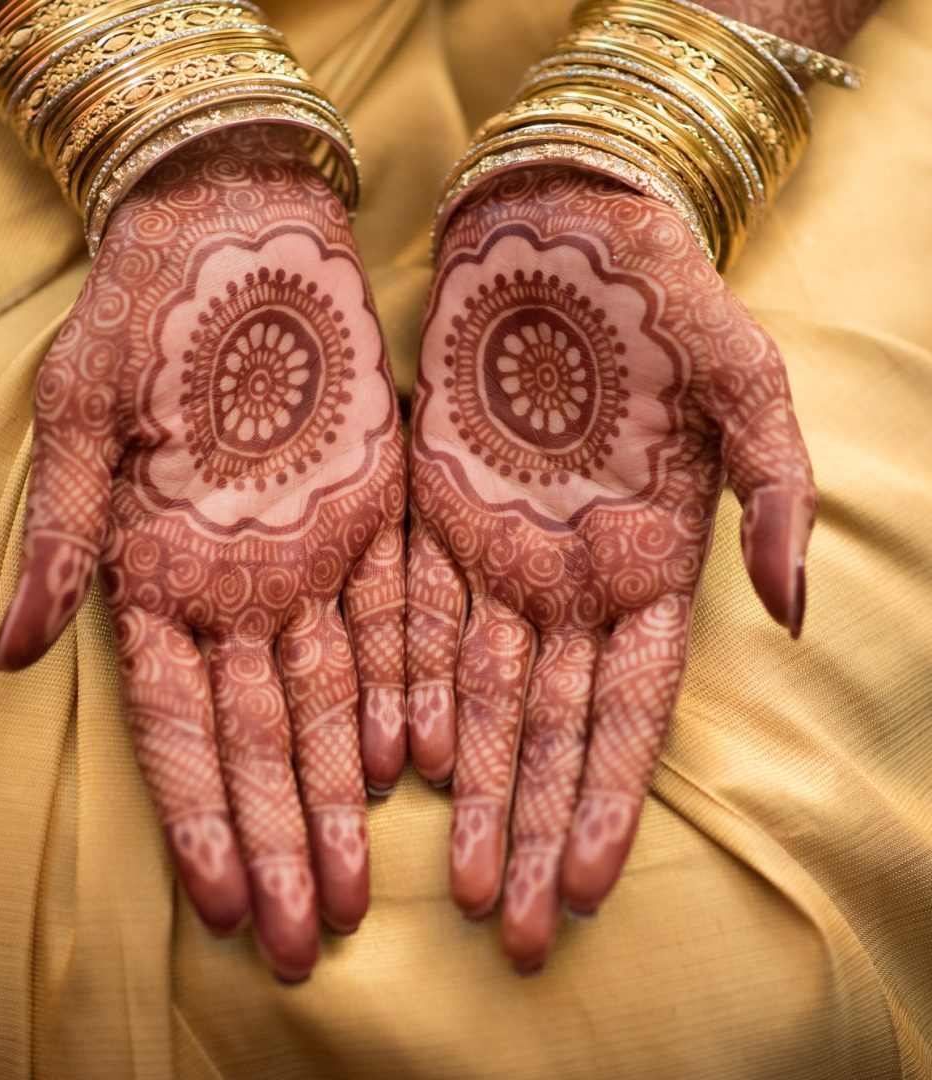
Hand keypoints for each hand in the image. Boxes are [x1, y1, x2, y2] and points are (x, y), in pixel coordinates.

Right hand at [0, 125, 405, 981]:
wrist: (235, 228)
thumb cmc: (141, 311)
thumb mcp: (81, 411)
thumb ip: (67, 533)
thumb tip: (14, 650)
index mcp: (158, 572)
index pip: (179, 723)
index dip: (201, 814)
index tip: (225, 901)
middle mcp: (238, 584)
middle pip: (263, 735)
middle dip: (283, 834)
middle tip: (310, 935)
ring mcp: (310, 555)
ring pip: (331, 696)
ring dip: (343, 789)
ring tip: (359, 883)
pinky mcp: (374, 512)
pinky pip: (393, 613)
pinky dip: (404, 685)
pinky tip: (414, 760)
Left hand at [407, 167, 813, 969]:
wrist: (560, 233)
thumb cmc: (662, 300)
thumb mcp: (745, 382)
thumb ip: (773, 492)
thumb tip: (794, 607)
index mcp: (650, 562)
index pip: (629, 708)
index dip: (609, 797)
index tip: (589, 883)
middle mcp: (572, 578)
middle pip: (551, 727)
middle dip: (535, 826)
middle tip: (516, 927)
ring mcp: (499, 553)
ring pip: (481, 693)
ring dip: (472, 783)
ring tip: (460, 876)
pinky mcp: (434, 515)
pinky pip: (416, 616)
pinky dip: (411, 686)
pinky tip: (403, 759)